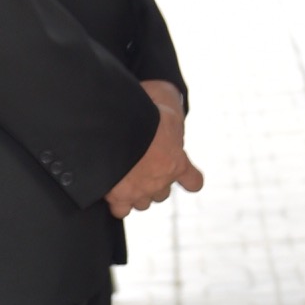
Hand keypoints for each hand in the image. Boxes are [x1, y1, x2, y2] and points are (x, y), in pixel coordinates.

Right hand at [106, 80, 204, 217]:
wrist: (117, 128)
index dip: (189, 180)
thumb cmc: (144, 112)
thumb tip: (164, 94)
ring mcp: (140, 191)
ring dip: (136, 194)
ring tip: (125, 178)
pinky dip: (117, 203)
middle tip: (142, 168)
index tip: (184, 177)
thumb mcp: (164, 101)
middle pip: (162, 194)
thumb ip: (167, 105)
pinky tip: (110, 191)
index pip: (193, 181)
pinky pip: (120, 210)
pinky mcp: (118, 197)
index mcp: (177, 162)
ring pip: (142, 203)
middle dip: (154, 184)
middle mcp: (162, 181)